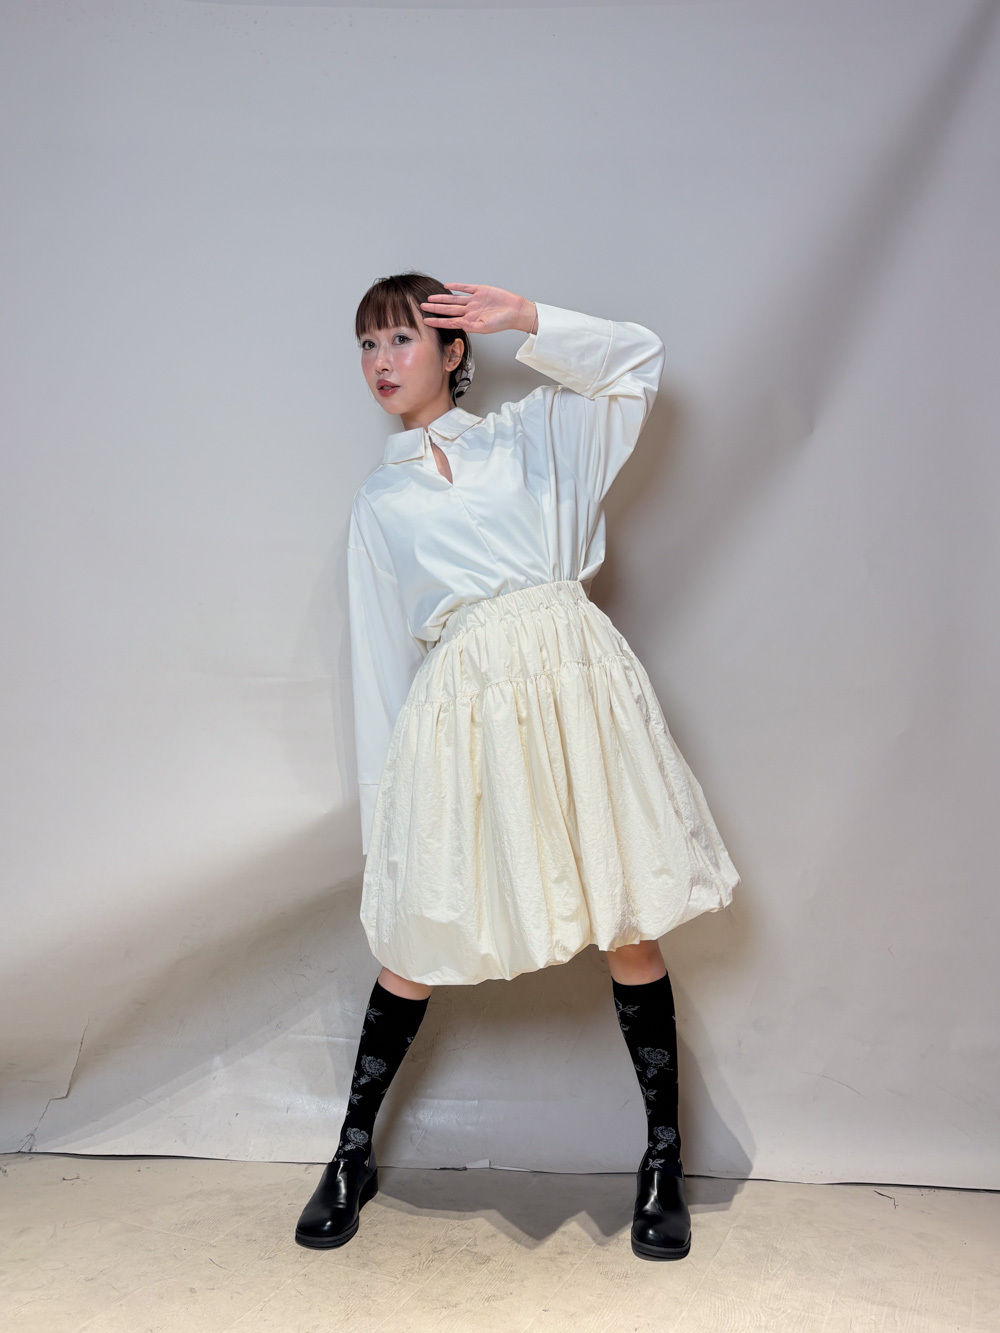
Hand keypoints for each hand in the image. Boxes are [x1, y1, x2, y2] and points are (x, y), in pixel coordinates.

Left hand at [419, 284, 536, 335]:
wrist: (516, 311)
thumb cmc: (503, 322)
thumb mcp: (485, 327)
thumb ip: (471, 326)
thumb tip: (458, 325)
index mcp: (470, 321)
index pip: (449, 321)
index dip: (437, 321)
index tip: (425, 321)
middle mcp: (469, 311)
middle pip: (448, 309)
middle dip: (435, 309)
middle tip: (422, 307)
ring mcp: (474, 301)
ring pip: (454, 299)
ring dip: (442, 299)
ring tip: (430, 299)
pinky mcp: (480, 291)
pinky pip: (465, 288)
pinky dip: (456, 287)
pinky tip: (447, 286)